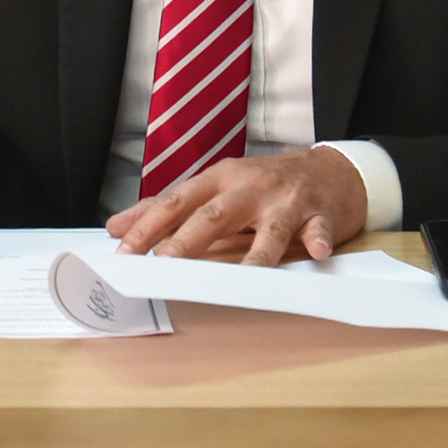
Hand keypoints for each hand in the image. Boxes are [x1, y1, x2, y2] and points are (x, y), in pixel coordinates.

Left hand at [106, 145, 367, 267]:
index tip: (123, 251)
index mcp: (219, 180)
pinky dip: (318, 240)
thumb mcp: (217, 187)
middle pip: (214, 215)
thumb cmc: (266, 183)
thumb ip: (168, 208)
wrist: (330, 170)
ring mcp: (286, 201)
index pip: (176, 202)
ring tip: (243, 276)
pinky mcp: (320, 214)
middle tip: (164, 264)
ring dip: (256, 253)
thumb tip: (116, 226)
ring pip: (268, 229)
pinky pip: (318, 229)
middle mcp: (249, 187)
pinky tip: (317, 253)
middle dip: (187, 240)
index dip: (148, 226)